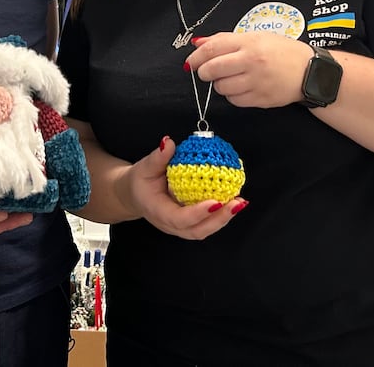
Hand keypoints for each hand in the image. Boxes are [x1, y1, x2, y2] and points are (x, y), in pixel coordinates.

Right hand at [117, 137, 247, 240]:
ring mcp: (180, 227)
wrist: (134, 195)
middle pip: (197, 230)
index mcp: (158, 212)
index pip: (180, 218)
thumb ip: (158, 157)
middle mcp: (170, 225)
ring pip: (204, 230)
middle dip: (220, 219)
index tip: (216, 202)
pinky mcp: (188, 224)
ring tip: (239, 203)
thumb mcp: (144, 167)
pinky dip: (221, 215)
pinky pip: (206, 223)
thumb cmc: (140, 181)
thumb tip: (170, 143)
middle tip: (237, 203)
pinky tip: (233, 202)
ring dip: (224, 219)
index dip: (199, 213)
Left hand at [188, 32, 311, 108]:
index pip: (212, 49)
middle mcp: (251, 62)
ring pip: (221, 88)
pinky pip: (235, 100)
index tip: (191, 62)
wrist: (310, 71)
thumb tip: (198, 43)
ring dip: (220, 84)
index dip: (196, 57)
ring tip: (232, 78)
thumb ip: (225, 40)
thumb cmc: (281, 51)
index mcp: (249, 43)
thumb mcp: (256, 37)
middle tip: (207, 72)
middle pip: (212, 70)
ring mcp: (256, 83)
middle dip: (204, 72)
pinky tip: (242, 88)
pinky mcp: (261, 100)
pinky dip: (233, 95)